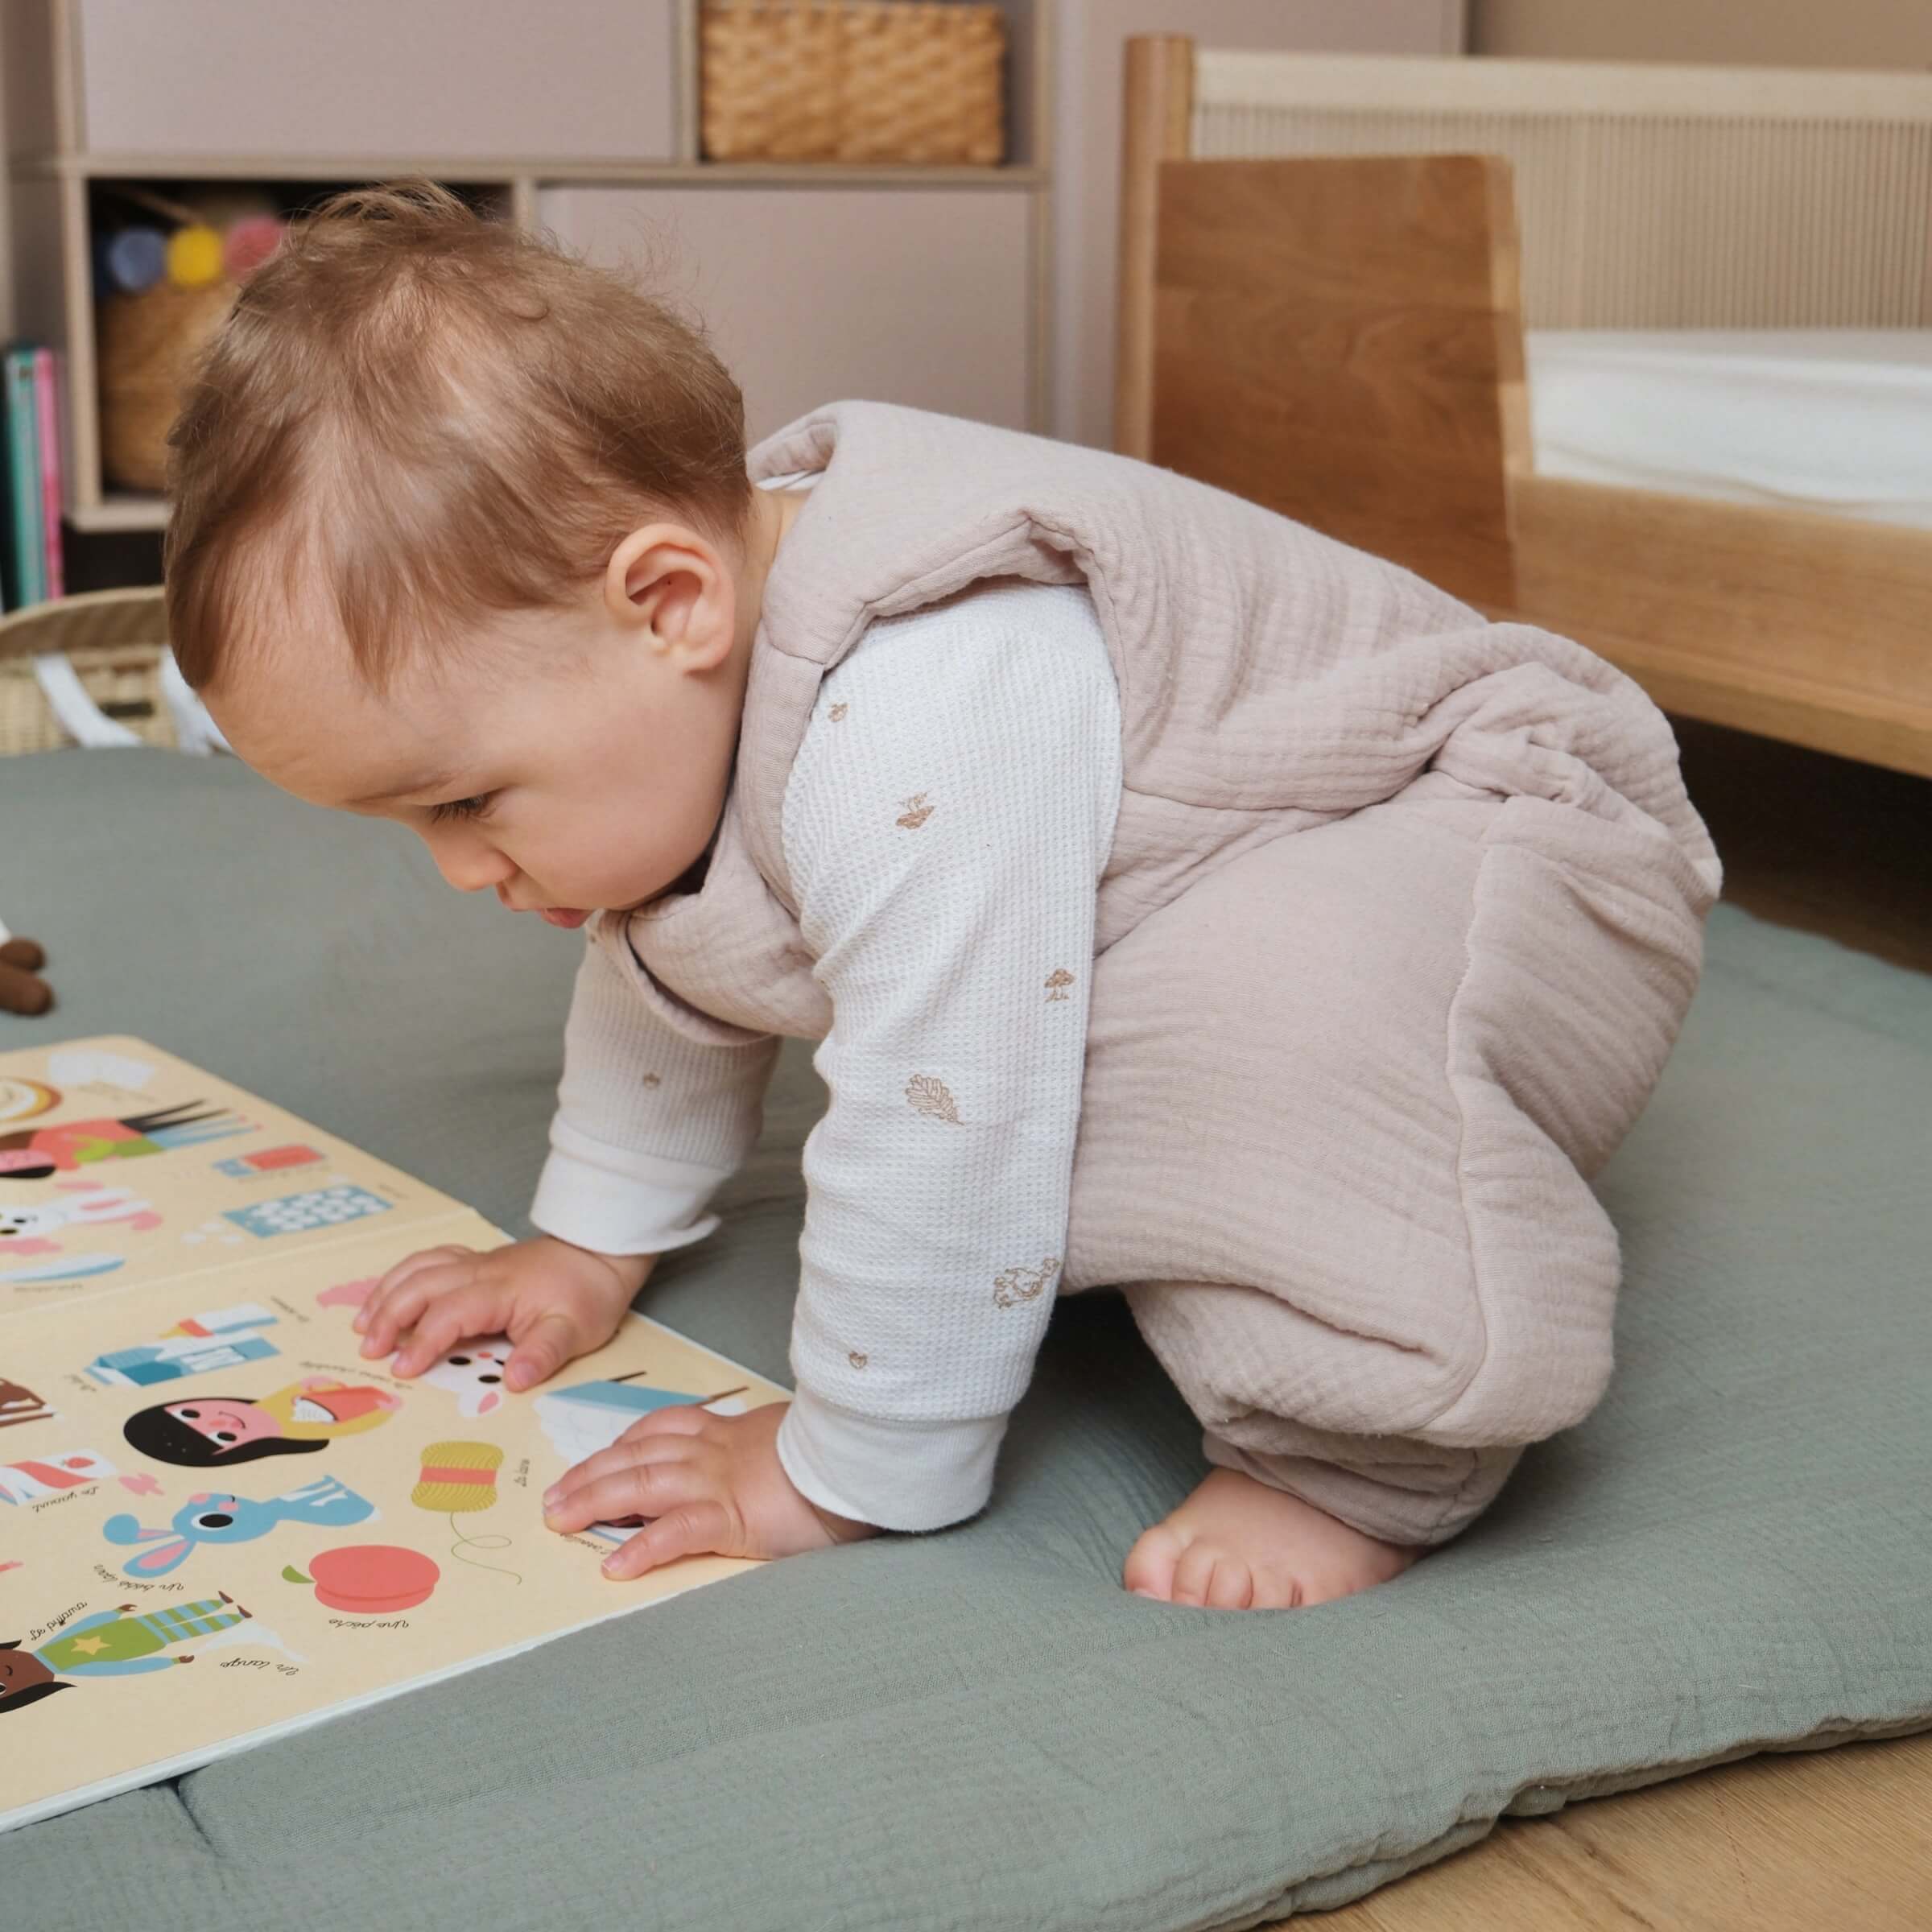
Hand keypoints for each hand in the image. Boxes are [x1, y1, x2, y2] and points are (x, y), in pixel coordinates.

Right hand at [353, 1235, 651, 1391]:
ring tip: (362, 1324)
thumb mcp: (576, 1330)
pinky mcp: (475, 1261)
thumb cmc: (587, 1295)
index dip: (423, 1342)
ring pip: (418, 1268)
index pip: (449, 1314)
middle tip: (368, 1352)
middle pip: (421, 1285)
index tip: (402, 1370)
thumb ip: (543, 1353)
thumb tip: (514, 1380)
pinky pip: (430, 1260)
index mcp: (499, 1290)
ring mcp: (475, 1262)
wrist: (601, 1253)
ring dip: (386, 1293)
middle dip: (389, 1316)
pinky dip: (402, 1276)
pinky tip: (389, 1293)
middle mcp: (479, 1271)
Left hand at [542, 1400, 876, 1578]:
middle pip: (636, 1455)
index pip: (663, 1428)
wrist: (864, 1457)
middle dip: (589, 1474)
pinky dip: (643, 1547)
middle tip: (553, 1498)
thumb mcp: (792, 1442)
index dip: (623, 1444)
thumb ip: (764, 1451)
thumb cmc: (836, 1455)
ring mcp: (720, 1481)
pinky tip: (617, 1567)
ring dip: (594, 1500)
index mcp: (729, 1433)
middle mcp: (715, 1451)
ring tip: (560, 1520)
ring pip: (642, 1484)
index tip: (598, 1458)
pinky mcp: (734, 1516)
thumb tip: (759, 1466)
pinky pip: (678, 1532)